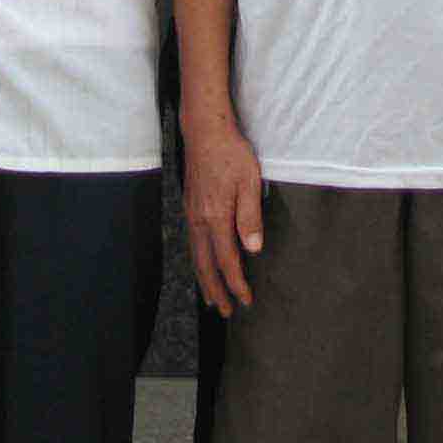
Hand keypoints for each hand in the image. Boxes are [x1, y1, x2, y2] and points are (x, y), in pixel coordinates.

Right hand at [182, 106, 264, 315]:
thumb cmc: (231, 153)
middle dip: (216, 291)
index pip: (227, 260)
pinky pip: (192, 243)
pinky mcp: (190, 207)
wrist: (205, 131)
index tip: (245, 301)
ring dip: (205, 279)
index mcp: (216, 217)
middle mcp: (199, 220)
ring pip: (196, 256)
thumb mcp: (249, 182)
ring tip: (212, 297)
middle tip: (226, 311)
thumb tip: (253, 249)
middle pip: (206, 266)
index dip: (236, 284)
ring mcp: (192, 214)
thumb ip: (250, 217)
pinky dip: (198, 261)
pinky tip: (203, 264)